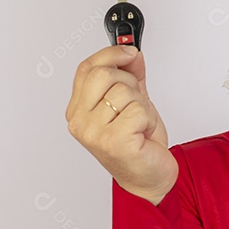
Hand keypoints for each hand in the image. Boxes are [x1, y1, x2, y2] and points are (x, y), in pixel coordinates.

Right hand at [66, 45, 177, 204]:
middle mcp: (80, 121)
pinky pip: (137, 110)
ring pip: (123, 91)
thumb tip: (130, 51)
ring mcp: (93, 133)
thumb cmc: (139, 144)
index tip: (130, 51)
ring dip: (142, 105)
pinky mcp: (112, 141)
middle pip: (103, 74)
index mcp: (78, 110)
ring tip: (140, 124)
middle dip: (130, 83)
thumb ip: (130, 75)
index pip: (87, 68)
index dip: (111, 54)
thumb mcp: (134, 101)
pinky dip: (148, 119)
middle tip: (136, 104)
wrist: (150, 177)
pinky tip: (143, 134)